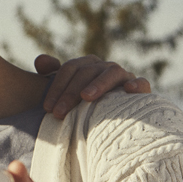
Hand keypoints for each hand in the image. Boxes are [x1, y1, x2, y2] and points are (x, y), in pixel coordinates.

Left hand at [34, 54, 150, 118]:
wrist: (117, 120)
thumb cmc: (87, 106)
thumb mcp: (68, 92)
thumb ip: (53, 76)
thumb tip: (40, 61)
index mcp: (88, 65)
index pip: (70, 68)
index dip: (57, 86)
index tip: (47, 107)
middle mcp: (105, 67)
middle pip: (87, 72)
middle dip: (70, 92)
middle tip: (58, 113)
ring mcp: (124, 77)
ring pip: (112, 73)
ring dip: (99, 84)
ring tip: (86, 97)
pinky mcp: (141, 90)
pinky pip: (142, 83)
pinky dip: (137, 84)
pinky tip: (129, 90)